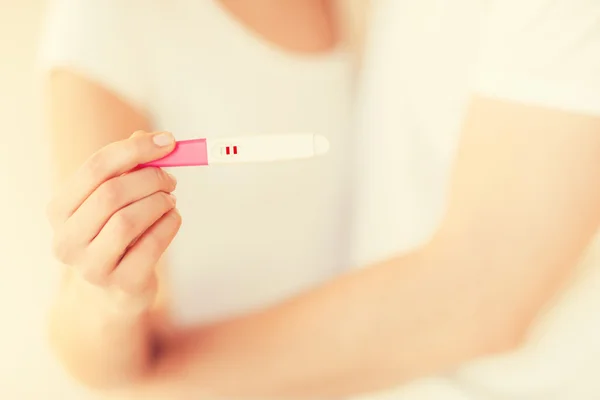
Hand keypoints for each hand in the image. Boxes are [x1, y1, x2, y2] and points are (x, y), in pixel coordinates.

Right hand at [47, 131, 180, 312]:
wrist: (112, 292)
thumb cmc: (114, 235)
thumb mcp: (113, 200)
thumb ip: (128, 167)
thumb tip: (150, 138)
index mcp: (60, 210)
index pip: (96, 167)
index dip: (136, 150)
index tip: (167, 141)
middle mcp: (67, 239)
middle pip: (112, 193)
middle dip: (151, 179)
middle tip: (171, 179)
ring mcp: (91, 266)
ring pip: (129, 220)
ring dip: (160, 202)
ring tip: (170, 200)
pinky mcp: (121, 284)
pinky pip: (151, 245)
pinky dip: (169, 224)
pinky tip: (173, 218)